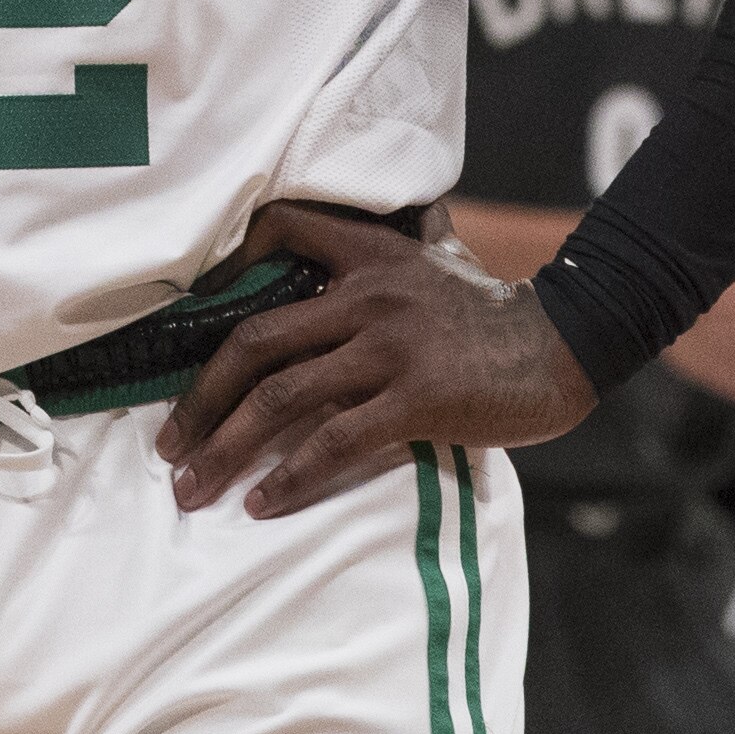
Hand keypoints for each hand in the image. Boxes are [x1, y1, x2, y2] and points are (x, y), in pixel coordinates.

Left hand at [157, 201, 592, 518]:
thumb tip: (349, 230)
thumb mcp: (435, 255)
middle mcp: (369, 294)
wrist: (565, 345)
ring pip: (283, 398)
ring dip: (227, 449)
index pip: (277, 229)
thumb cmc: (490, 308)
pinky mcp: (417, 399)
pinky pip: (335, 443)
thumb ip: (389, 244)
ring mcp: (391, 348)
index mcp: (369, 251)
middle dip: (201, 399)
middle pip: (256, 340)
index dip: (223, 269)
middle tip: (169, 446)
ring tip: (193, 489)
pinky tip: (263, 504)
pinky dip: (291, 478)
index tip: (186, 325)